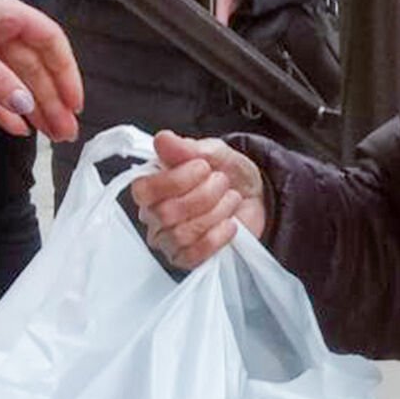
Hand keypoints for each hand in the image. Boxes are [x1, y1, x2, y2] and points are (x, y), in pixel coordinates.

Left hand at [0, 0, 83, 139]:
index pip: (49, 42)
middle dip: (51, 99)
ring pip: (10, 82)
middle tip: (64, 132)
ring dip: (30, 107)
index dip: (66, 72)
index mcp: (3, 13)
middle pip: (33, 68)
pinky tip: (15, 126)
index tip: (74, 102)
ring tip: (48, 135)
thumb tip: (25, 105)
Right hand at [129, 130, 267, 267]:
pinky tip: (230, 223)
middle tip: (222, 182)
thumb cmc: (226, 172)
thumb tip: (163, 140)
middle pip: (167, 213)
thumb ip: (187, 148)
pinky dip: (218, 236)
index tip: (203, 166)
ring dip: (216, 212)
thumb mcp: (213, 152)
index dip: (176, 179)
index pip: (144, 190)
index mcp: (152, 187)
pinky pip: (195, 254)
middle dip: (204, 194)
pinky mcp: (187, 259)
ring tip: (230, 199)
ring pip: (183, 234)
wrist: (255, 196)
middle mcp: (154, 216)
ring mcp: (168, 240)